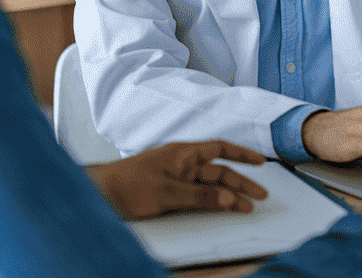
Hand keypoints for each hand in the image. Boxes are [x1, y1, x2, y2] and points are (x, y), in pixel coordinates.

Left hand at [84, 140, 267, 219]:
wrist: (100, 196)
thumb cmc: (128, 185)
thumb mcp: (166, 192)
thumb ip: (199, 195)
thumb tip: (230, 198)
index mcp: (183, 153)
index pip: (219, 149)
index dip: (241, 154)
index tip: (261, 162)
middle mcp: (182, 165)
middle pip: (218, 171)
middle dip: (241, 182)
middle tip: (260, 197)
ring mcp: (176, 181)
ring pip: (209, 187)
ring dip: (228, 196)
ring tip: (246, 209)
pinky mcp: (169, 197)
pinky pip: (197, 199)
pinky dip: (211, 205)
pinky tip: (220, 213)